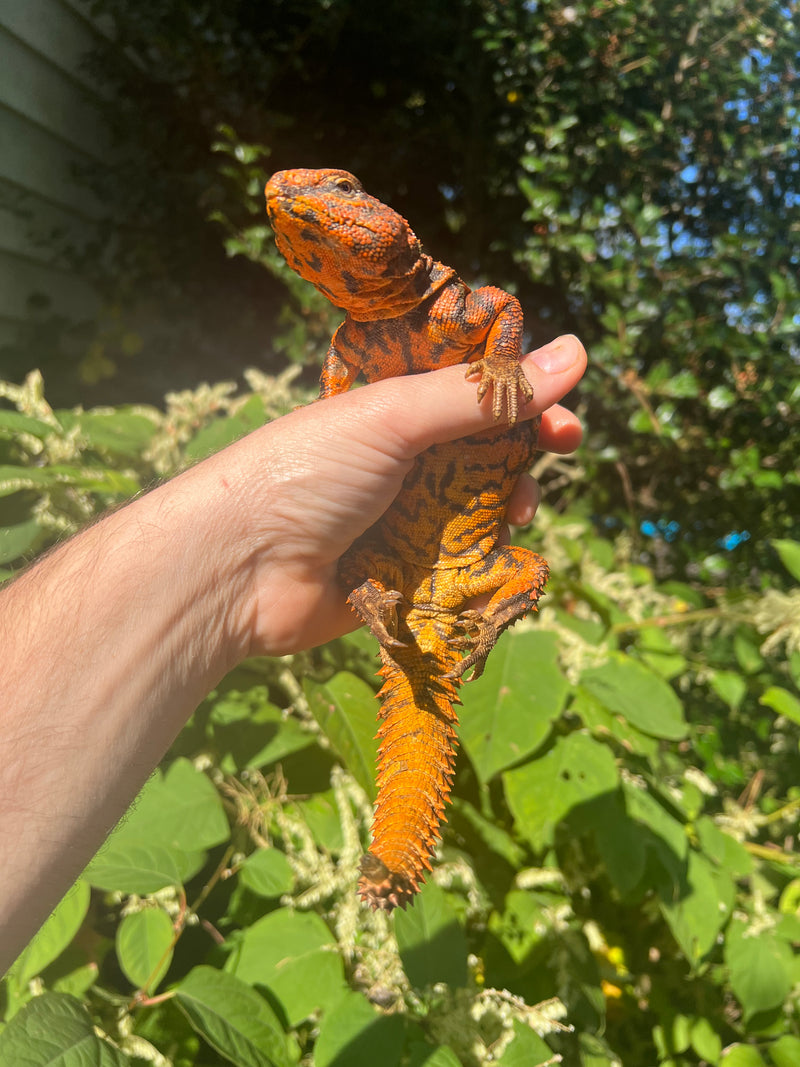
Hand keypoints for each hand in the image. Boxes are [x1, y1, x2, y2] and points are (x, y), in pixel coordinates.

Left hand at [224, 334, 585, 655]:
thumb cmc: (306, 474)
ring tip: (521, 509)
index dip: (516, 388)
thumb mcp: (394, 417)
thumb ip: (481, 394)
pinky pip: (461, 563)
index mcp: (388, 406)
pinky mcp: (401, 574)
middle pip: (482, 446)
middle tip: (564, 445)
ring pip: (480, 505)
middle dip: (526, 446)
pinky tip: (505, 555)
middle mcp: (397, 458)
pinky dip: (488, 559)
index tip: (561, 399)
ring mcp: (400, 516)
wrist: (235, 570)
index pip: (467, 386)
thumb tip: (576, 352)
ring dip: (510, 502)